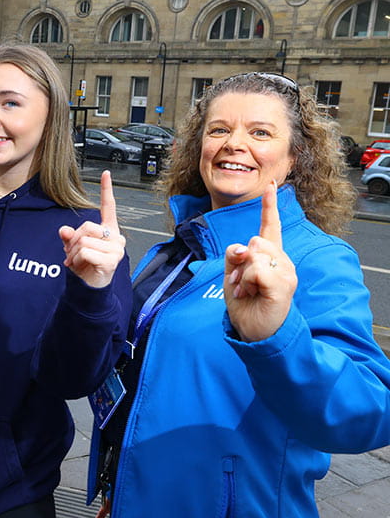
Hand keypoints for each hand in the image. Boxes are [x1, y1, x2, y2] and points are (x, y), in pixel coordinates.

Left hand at [58, 170, 124, 288]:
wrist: (90, 287)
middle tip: (73, 253)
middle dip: (74, 240)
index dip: (107, 190)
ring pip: (83, 241)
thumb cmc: (85, 265)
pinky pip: (85, 252)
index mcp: (108, 230)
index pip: (109, 206)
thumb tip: (64, 230)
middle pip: (87, 226)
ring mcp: (116, 249)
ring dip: (73, 253)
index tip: (106, 173)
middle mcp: (115, 237)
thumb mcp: (73, 247)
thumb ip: (69, 236)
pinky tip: (80, 266)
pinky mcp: (111, 261)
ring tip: (76, 261)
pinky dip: (76, 259)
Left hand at [224, 181, 296, 341]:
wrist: (255, 331)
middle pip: (254, 240)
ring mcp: (286, 271)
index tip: (270, 185)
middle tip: (242, 284)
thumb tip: (243, 247)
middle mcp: (281, 260)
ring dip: (242, 274)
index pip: (270, 227)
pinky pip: (257, 269)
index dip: (269, 206)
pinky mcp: (284, 284)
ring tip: (248, 290)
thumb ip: (234, 257)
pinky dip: (247, 282)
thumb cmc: (246, 304)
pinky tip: (252, 293)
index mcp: (269, 256)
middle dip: (239, 262)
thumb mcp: (232, 276)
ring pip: (255, 253)